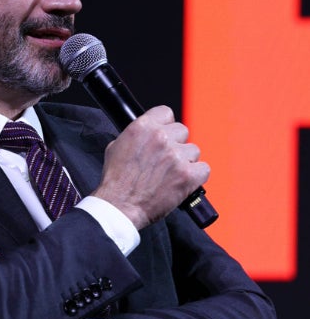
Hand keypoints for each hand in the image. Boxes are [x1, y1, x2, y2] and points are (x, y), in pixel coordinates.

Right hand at [91, 105, 208, 229]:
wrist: (120, 206)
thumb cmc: (116, 181)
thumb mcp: (116, 148)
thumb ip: (136, 136)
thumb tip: (147, 135)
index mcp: (142, 128)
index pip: (166, 112)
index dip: (165, 125)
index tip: (164, 134)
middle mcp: (161, 138)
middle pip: (182, 131)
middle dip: (175, 143)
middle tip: (165, 159)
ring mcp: (176, 156)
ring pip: (193, 150)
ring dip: (185, 161)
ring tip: (170, 174)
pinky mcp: (188, 175)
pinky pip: (203, 169)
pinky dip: (195, 176)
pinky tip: (182, 181)